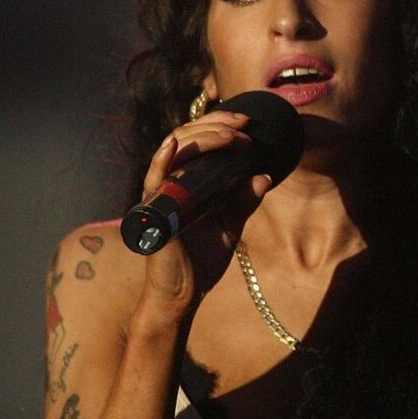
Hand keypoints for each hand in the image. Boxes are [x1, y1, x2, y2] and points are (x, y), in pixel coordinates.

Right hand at [138, 110, 272, 313]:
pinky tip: (173, 145)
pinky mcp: (154, 211)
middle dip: (216, 124)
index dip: (221, 125)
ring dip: (203, 137)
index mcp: (188, 181)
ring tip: (230, 136)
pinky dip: (162, 159)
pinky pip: (153, 180)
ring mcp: (160, 194)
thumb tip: (264, 175)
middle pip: (187, 136)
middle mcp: (171, 181)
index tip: (248, 124)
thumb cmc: (201, 261)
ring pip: (174, 149)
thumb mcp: (230, 225)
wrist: (184, 294)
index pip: (200, 140)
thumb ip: (244, 201)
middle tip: (243, 125)